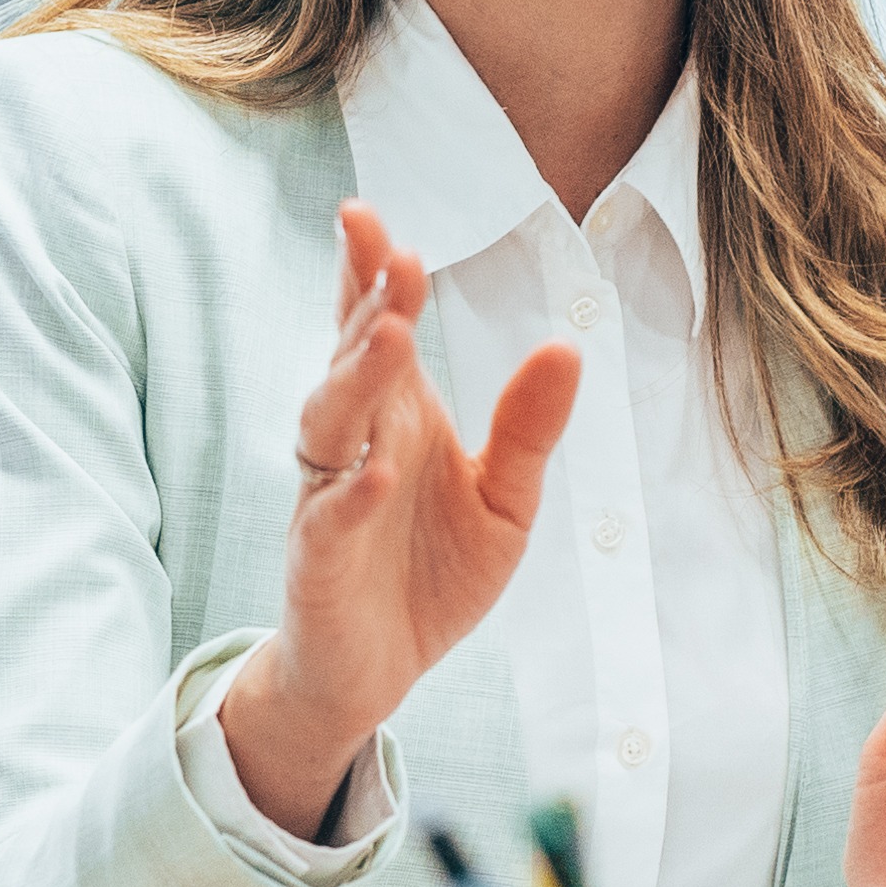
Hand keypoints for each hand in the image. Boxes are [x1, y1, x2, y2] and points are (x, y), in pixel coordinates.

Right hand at [221, 200, 579, 832]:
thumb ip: (530, 429)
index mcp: (396, 414)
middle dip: (369, 304)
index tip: (369, 214)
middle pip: (350, 358)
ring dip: (355, 378)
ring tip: (389, 336)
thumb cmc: (432, 573)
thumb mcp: (506, 499)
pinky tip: (377, 472)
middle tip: (397, 255)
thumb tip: (567, 348)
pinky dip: (351, 493)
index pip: (375, 327)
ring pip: (328, 423)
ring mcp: (329, 496)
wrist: (376, 671)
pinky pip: (328, 517)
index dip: (369, 272)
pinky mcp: (318, 558)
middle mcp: (355, 441)